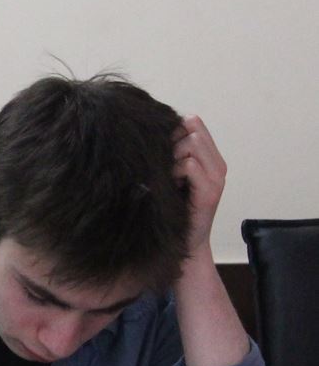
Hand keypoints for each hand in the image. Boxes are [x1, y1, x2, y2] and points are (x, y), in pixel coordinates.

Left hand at [172, 115, 226, 259]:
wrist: (185, 243)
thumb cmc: (172, 207)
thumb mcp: (170, 175)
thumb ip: (169, 153)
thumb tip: (148, 130)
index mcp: (210, 157)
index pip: (193, 122)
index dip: (173, 128)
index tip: (161, 148)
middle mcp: (218, 164)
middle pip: (192, 127)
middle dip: (171, 140)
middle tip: (162, 163)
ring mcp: (217, 177)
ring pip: (191, 143)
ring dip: (172, 155)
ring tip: (166, 175)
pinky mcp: (210, 192)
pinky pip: (189, 165)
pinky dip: (174, 171)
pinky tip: (170, 184)